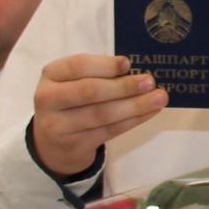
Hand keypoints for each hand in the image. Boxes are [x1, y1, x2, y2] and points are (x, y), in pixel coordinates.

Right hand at [31, 53, 167, 176]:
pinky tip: (149, 112)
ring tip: (159, 98)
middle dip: (123, 86)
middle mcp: (49, 99)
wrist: (52, 143)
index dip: (105, 65)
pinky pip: (109, 131)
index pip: (78, 66)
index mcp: (51, 75)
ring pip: (102, 114)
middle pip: (90, 91)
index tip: (128, 63)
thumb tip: (135, 71)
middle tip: (150, 82)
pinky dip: (132, 121)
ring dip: (135, 106)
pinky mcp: (74, 144)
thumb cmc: (70, 102)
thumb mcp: (72, 82)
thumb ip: (97, 73)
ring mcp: (58, 125)